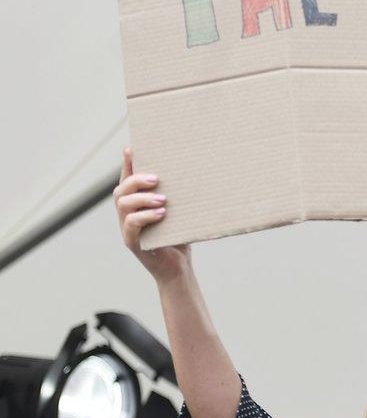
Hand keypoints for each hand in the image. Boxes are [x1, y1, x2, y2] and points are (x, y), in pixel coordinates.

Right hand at [115, 147, 190, 283]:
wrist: (178, 268)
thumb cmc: (179, 237)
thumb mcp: (179, 213)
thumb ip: (177, 196)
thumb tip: (194, 172)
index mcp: (136, 205)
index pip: (127, 181)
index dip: (127, 165)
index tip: (131, 149)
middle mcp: (127, 214)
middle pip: (121, 190)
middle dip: (137, 180)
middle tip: (158, 179)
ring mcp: (127, 228)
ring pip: (123, 205)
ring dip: (142, 199)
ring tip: (163, 200)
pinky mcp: (132, 243)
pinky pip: (130, 225)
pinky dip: (145, 217)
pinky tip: (161, 214)